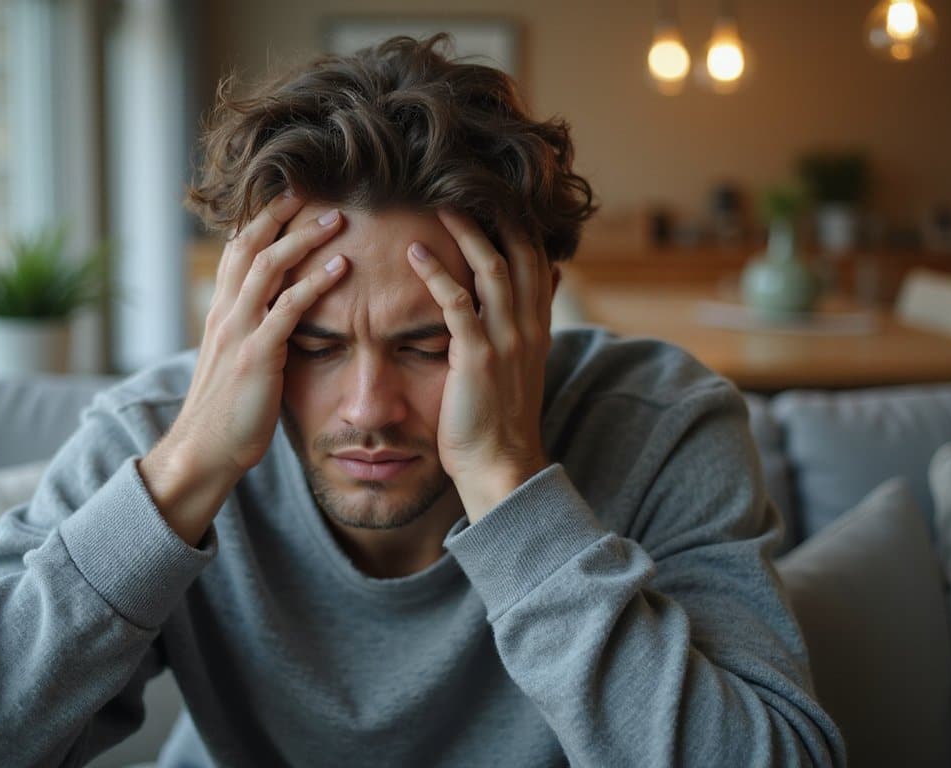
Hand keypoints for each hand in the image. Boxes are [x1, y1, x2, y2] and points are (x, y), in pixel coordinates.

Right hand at [140, 192, 348, 541]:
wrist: (204, 450)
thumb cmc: (227, 412)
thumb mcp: (234, 362)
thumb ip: (252, 334)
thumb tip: (277, 319)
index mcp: (220, 313)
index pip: (236, 251)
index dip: (259, 221)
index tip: (285, 197)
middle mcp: (225, 313)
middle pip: (249, 246)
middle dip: (279, 214)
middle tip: (311, 190)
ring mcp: (239, 332)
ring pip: (268, 267)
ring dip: (304, 238)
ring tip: (337, 218)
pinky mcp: (257, 355)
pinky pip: (288, 309)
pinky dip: (315, 283)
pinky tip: (342, 267)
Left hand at [406, 209, 552, 521]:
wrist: (500, 467)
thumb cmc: (496, 421)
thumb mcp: (516, 368)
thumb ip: (517, 329)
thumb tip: (524, 296)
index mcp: (537, 327)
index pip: (535, 259)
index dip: (517, 223)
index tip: (493, 195)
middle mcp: (528, 327)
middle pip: (519, 252)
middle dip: (496, 214)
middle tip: (466, 182)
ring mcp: (506, 341)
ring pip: (492, 268)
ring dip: (465, 232)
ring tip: (439, 204)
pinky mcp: (478, 358)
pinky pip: (458, 304)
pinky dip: (436, 274)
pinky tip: (414, 253)